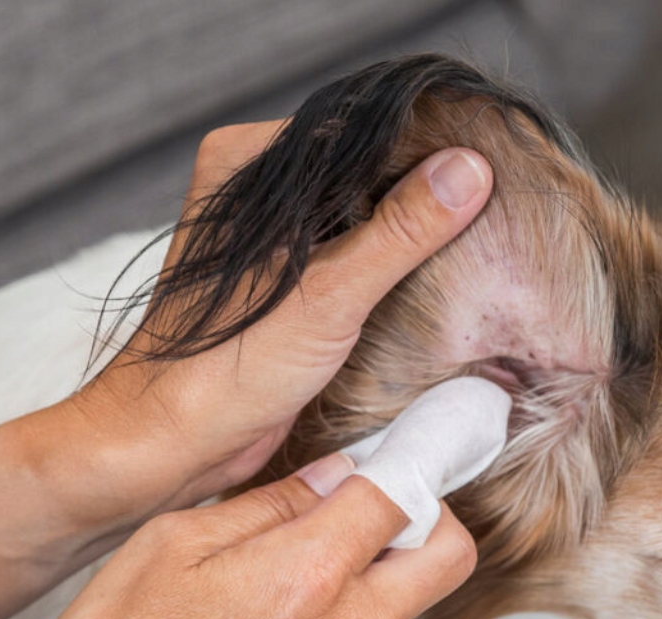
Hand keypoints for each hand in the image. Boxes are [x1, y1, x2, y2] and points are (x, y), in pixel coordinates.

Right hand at [0, 457, 476, 618]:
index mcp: (306, 576)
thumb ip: (265, 505)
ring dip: (365, 583)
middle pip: (448, 559)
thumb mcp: (169, 546)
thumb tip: (334, 476)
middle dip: (423, 521)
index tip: (390, 450)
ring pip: (398, 611)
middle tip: (365, 513)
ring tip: (277, 583)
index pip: (405, 496)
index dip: (403, 460)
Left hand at [72, 122, 494, 515]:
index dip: (423, 154)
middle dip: (420, 197)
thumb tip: (467, 171)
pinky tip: (428, 285)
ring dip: (407, 237)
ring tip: (469, 250)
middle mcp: (253, 189)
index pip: (358, 134)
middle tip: (489, 220)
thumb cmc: (225, 370)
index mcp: (248, 163)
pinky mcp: (281, 280)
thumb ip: (401, 231)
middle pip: (363, 173)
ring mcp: (268, 236)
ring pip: (359, 216)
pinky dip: (385, 268)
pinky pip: (348, 254)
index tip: (484, 177)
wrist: (172, 442)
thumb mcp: (331, 295)